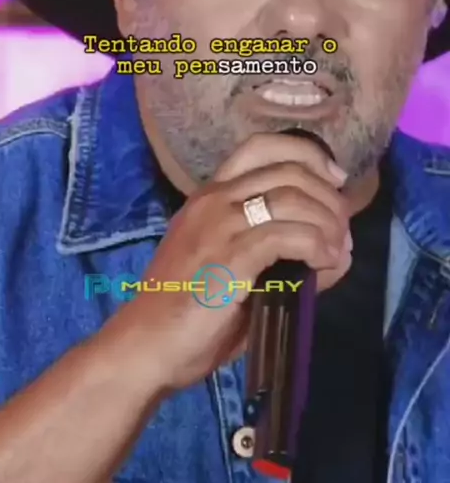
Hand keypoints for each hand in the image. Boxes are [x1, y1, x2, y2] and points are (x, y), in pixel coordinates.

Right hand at [113, 133, 351, 391]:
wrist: (146, 345)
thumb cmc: (188, 313)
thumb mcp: (233, 268)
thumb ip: (276, 252)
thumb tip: (335, 250)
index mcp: (210, 195)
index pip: (261, 145)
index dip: (307, 154)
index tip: (335, 180)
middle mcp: (213, 198)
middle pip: (287, 168)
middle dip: (328, 195)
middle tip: (343, 227)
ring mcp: (218, 224)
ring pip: (291, 197)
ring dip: (327, 221)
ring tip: (338, 250)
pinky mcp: (228, 255)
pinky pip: (286, 234)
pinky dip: (317, 245)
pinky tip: (325, 262)